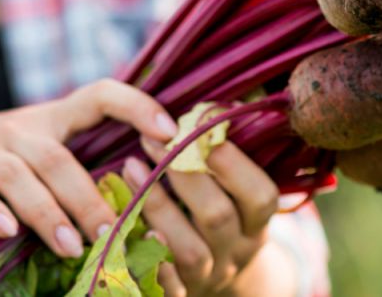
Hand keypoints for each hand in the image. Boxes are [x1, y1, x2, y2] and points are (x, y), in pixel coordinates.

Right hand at [0, 81, 178, 258]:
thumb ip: (81, 164)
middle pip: (60, 158)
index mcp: (53, 119)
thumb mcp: (40, 145)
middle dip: (89, 197)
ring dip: (48, 213)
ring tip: (72, 246)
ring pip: (21, 177)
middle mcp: (22, 129)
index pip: (100, 94)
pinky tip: (6, 232)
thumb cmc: (0, 155)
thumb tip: (150, 203)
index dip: (137, 105)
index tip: (170, 132)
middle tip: (114, 232)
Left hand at [122, 138, 283, 296]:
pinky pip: (164, 284)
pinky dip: (143, 255)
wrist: (217, 282)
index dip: (232, 163)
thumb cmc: (219, 214)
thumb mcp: (234, 191)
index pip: (261, 196)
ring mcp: (209, 277)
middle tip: (152, 140)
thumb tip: (213, 103)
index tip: (199, 127)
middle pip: (218, 218)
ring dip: (158, 207)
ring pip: (190, 251)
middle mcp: (237, 252)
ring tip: (129, 168)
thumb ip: (223, 154)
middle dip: (185, 175)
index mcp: (256, 222)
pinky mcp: (180, 295)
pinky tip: (120, 222)